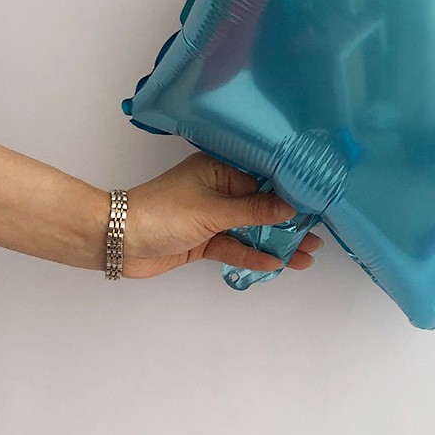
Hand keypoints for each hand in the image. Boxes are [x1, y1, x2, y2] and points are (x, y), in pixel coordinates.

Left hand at [123, 152, 322, 278]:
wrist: (116, 240)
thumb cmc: (163, 212)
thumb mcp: (212, 210)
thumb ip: (253, 211)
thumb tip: (291, 207)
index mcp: (220, 170)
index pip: (264, 181)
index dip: (290, 195)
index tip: (317, 205)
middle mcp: (220, 191)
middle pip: (261, 208)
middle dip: (288, 224)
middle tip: (318, 237)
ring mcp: (212, 217)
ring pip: (251, 230)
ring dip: (275, 243)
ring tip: (307, 256)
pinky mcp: (204, 241)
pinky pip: (234, 247)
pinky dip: (252, 255)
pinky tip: (275, 264)